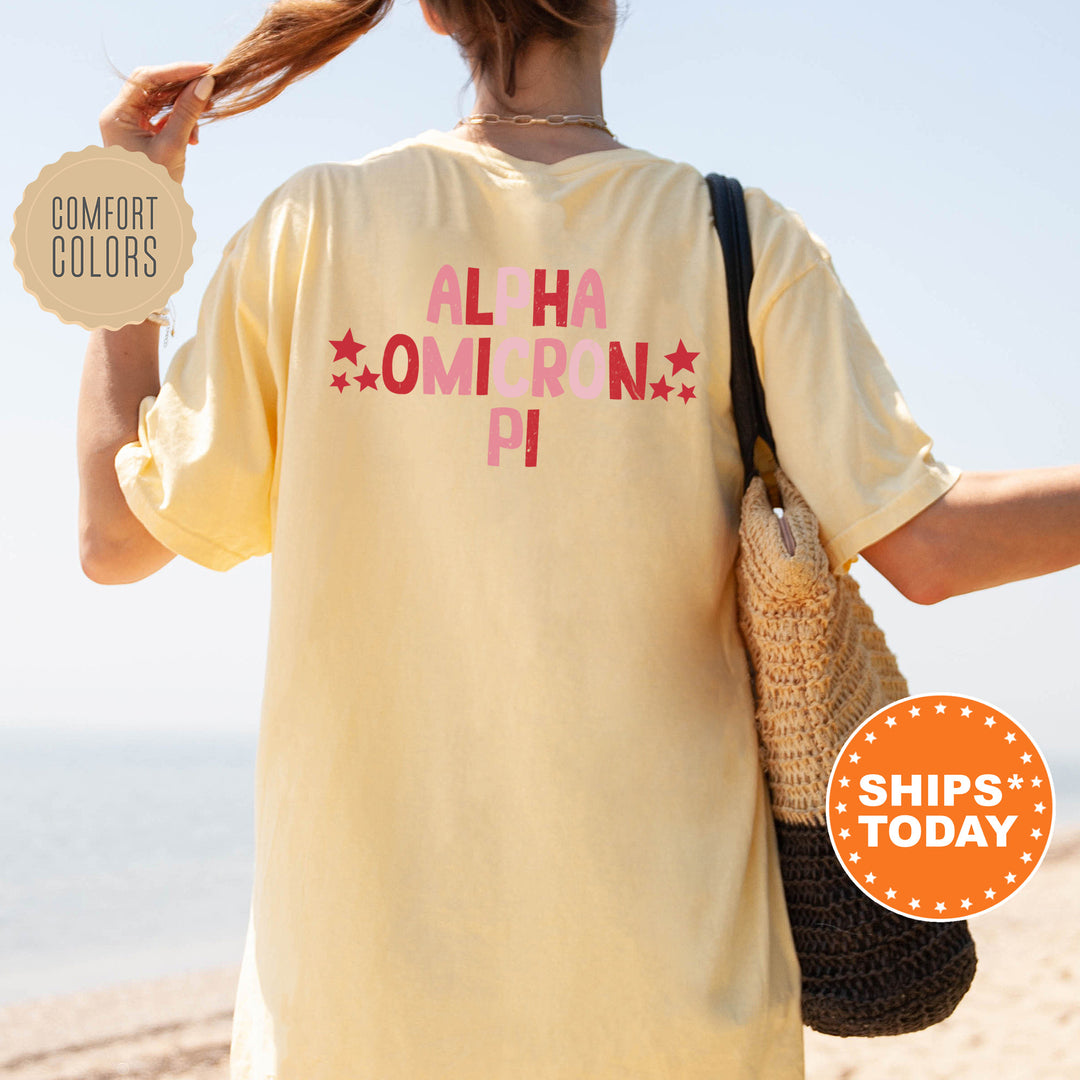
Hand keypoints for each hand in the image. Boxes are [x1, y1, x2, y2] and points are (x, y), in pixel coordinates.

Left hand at [99, 61, 215, 183]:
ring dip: (184, 108)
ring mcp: (130, 125)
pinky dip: (180, 121)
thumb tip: (205, 84)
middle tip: (209, 87)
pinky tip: (193, 137)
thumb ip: (187, 114)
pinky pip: (162, 117)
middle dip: (182, 87)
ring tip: (202, 123)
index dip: (177, 71)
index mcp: (117, 115)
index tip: (205, 70)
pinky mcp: (141, 135)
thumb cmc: (154, 188)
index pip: (146, 78)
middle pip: (153, 86)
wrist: (146, 218)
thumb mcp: (173, 147)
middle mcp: (119, 115)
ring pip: (160, 102)